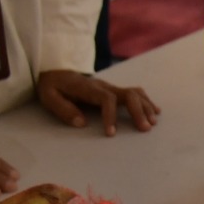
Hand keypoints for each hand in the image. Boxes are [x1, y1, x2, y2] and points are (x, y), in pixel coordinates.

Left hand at [37, 71, 159, 135]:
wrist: (55, 70)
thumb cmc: (52, 86)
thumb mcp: (49, 97)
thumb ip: (64, 109)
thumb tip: (82, 123)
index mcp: (88, 89)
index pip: (106, 99)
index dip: (111, 115)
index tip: (111, 133)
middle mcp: (103, 86)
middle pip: (128, 94)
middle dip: (138, 111)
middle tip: (144, 129)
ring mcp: (110, 86)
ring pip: (135, 93)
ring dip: (145, 107)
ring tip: (151, 123)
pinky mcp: (113, 89)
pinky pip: (135, 93)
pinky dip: (146, 102)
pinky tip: (155, 111)